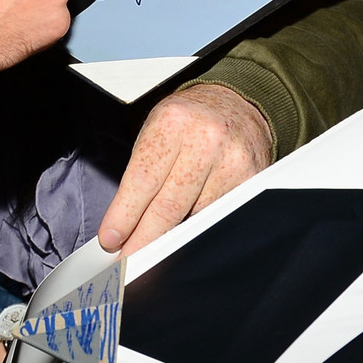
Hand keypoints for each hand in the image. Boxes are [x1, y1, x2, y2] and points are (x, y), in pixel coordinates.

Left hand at [98, 84, 272, 252]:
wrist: (237, 103)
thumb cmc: (190, 119)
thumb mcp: (157, 130)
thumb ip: (140, 172)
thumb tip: (123, 222)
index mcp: (172, 122)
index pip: (142, 180)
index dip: (124, 215)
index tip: (111, 239)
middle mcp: (205, 139)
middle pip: (168, 206)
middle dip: (143, 238)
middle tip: (127, 259)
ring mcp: (231, 160)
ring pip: (194, 216)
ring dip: (170, 235)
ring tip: (155, 242)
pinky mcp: (250, 179)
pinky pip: (217, 215)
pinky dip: (197, 225)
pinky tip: (186, 227)